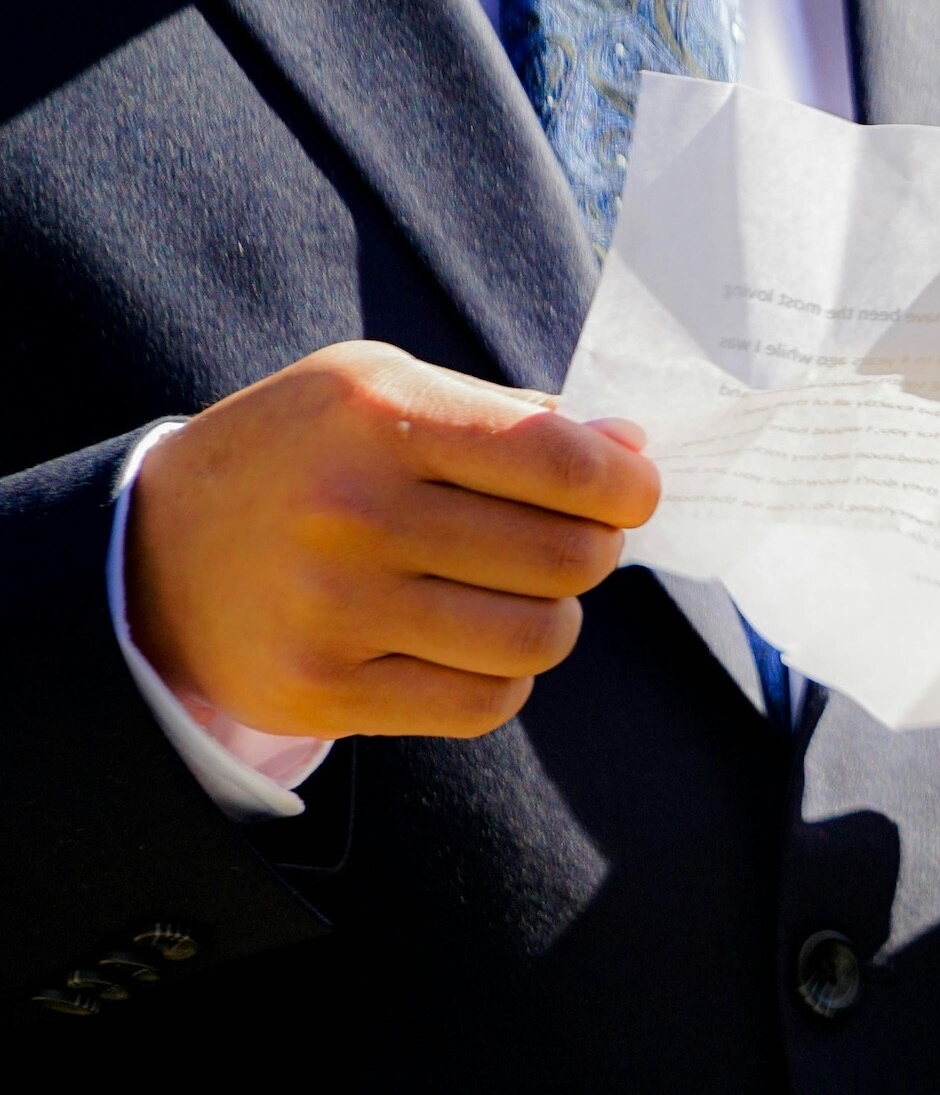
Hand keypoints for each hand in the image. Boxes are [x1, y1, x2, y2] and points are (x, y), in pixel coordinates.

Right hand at [126, 341, 659, 739]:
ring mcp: (333, 608)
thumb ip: (509, 417)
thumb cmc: (304, 459)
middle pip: (567, 556)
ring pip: (539, 637)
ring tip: (510, 592)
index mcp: (375, 415)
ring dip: (550, 617)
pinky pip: (486, 702)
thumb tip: (630, 449)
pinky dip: (500, 676)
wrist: (153, 554)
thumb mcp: (381, 392)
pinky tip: (463, 643)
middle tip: (564, 541)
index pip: (560, 461)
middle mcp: (351, 511)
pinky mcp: (323, 691)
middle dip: (591, 550)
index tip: (631, 492)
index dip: (626, 486)